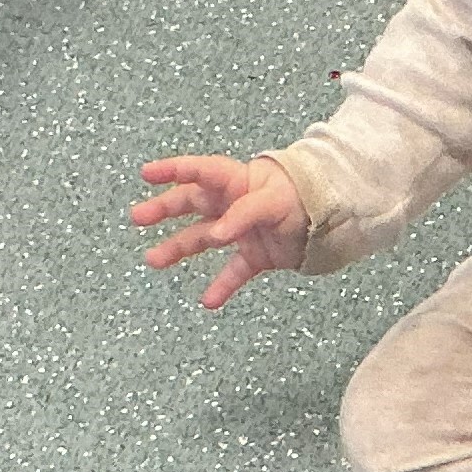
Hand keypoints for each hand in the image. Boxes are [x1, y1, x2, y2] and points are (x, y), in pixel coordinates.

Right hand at [130, 154, 307, 310]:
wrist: (334, 222)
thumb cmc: (303, 197)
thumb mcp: (274, 200)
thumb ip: (244, 214)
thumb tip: (217, 234)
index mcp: (237, 181)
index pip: (199, 171)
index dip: (173, 170)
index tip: (146, 174)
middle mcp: (233, 204)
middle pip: (191, 204)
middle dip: (163, 210)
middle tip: (137, 217)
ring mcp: (242, 231)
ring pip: (202, 238)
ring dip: (177, 248)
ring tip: (153, 260)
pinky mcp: (256, 255)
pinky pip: (233, 271)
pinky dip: (222, 286)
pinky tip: (208, 302)